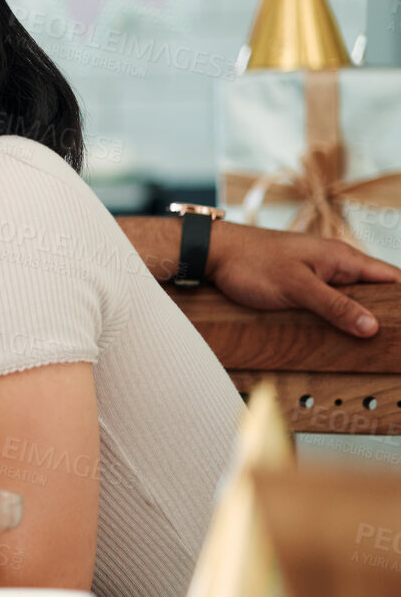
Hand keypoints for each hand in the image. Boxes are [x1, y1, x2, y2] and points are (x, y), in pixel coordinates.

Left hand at [207, 220, 400, 336]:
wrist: (213, 252)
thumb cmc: (251, 262)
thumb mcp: (297, 287)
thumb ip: (334, 305)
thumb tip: (372, 326)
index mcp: (343, 257)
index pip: (393, 279)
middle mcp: (335, 263)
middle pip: (374, 291)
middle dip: (386, 314)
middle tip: (391, 341)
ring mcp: (317, 273)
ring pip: (351, 297)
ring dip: (360, 317)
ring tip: (371, 344)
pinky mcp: (300, 283)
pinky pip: (329, 301)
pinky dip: (338, 315)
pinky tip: (339, 334)